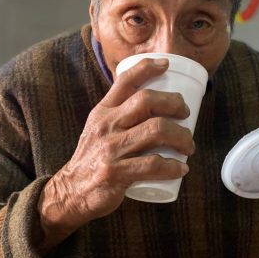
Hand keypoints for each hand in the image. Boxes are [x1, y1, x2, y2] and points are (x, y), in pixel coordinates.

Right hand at [38, 58, 193, 247]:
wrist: (69, 193)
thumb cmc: (92, 160)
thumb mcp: (98, 129)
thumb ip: (118, 115)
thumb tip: (151, 102)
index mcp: (103, 112)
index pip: (124, 81)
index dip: (147, 67)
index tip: (166, 64)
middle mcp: (106, 125)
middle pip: (147, 101)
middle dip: (174, 103)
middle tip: (186, 115)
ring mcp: (110, 149)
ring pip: (156, 131)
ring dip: (181, 137)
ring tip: (189, 146)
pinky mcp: (115, 172)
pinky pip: (152, 165)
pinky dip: (173, 167)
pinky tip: (182, 169)